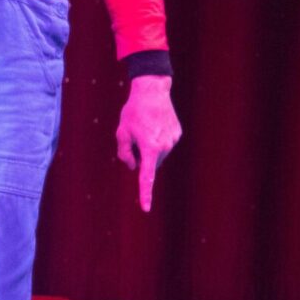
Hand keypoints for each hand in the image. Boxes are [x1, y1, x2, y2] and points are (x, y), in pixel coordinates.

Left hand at [115, 75, 180, 212]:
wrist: (153, 91)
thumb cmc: (133, 111)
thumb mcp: (122, 132)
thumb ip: (125, 153)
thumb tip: (134, 167)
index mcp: (150, 148)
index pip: (146, 177)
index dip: (145, 194)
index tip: (146, 208)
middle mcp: (164, 147)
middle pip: (150, 163)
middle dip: (142, 157)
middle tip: (135, 137)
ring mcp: (173, 140)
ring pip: (158, 154)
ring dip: (150, 148)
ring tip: (146, 127)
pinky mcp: (177, 134)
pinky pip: (165, 144)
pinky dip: (158, 139)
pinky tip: (154, 124)